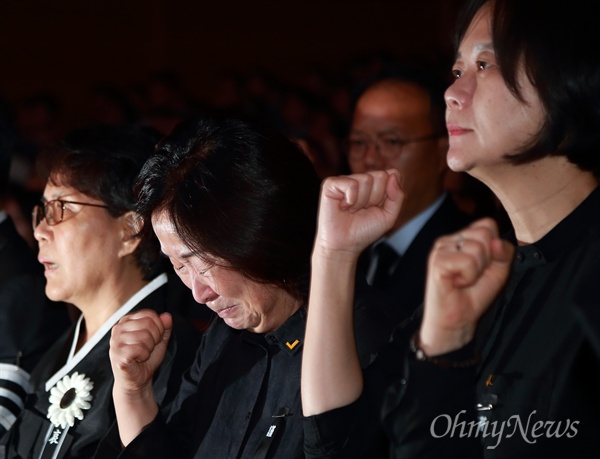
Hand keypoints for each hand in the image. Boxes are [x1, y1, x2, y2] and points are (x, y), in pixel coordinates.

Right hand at [109, 309, 172, 394]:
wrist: (138, 380)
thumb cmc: (146, 358)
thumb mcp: (159, 340)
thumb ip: (165, 327)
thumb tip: (167, 316)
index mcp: (127, 320)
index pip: (149, 314)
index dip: (159, 327)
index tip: (154, 339)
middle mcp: (118, 328)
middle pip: (148, 324)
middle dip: (155, 338)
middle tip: (148, 348)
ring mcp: (115, 341)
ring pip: (144, 336)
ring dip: (149, 348)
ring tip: (142, 354)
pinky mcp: (116, 354)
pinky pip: (139, 349)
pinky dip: (144, 356)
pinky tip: (138, 359)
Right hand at [314, 169, 403, 256]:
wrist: (344, 245)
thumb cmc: (364, 231)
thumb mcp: (389, 216)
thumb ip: (397, 196)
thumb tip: (393, 174)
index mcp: (376, 184)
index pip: (393, 174)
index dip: (389, 194)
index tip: (378, 208)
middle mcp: (361, 179)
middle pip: (381, 176)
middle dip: (375, 198)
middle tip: (363, 210)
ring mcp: (346, 180)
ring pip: (366, 179)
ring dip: (361, 202)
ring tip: (352, 210)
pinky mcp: (331, 184)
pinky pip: (351, 184)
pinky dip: (350, 199)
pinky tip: (343, 207)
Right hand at [420, 218, 513, 354]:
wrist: (457, 319)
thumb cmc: (474, 294)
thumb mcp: (498, 270)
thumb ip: (504, 252)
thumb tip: (496, 242)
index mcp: (463, 237)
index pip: (487, 224)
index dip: (495, 247)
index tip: (485, 265)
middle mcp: (450, 239)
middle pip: (484, 233)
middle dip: (487, 259)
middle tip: (473, 275)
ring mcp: (441, 248)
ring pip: (477, 247)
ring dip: (477, 270)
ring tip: (464, 280)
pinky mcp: (437, 261)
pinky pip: (467, 261)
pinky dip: (468, 277)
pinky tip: (457, 283)